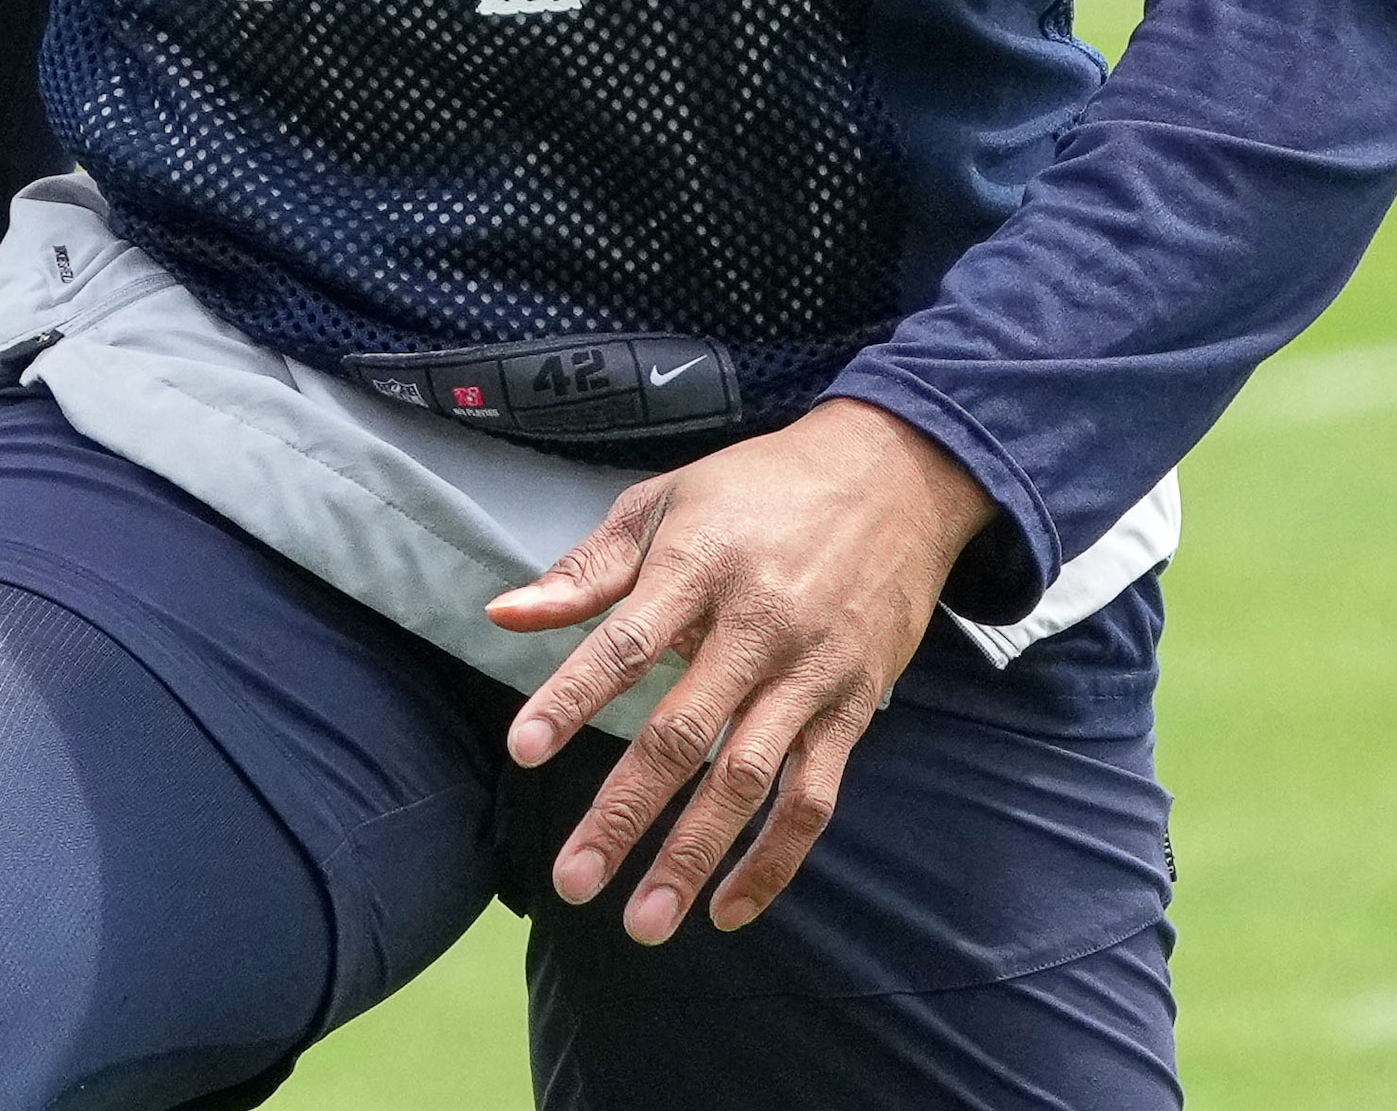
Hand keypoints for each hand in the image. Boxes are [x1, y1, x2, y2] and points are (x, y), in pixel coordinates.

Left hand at [484, 396, 1001, 943]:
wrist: (893, 475)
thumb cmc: (758, 490)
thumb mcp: (665, 503)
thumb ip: (586, 570)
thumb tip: (503, 613)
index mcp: (702, 566)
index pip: (627, 640)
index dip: (573, 696)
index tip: (524, 751)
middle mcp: (759, 625)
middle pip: (685, 732)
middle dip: (626, 812)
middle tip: (573, 880)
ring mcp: (811, 673)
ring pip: (749, 779)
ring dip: (695, 854)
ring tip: (645, 921)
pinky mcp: (852, 708)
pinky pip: (815, 798)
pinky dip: (776, 861)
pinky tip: (729, 909)